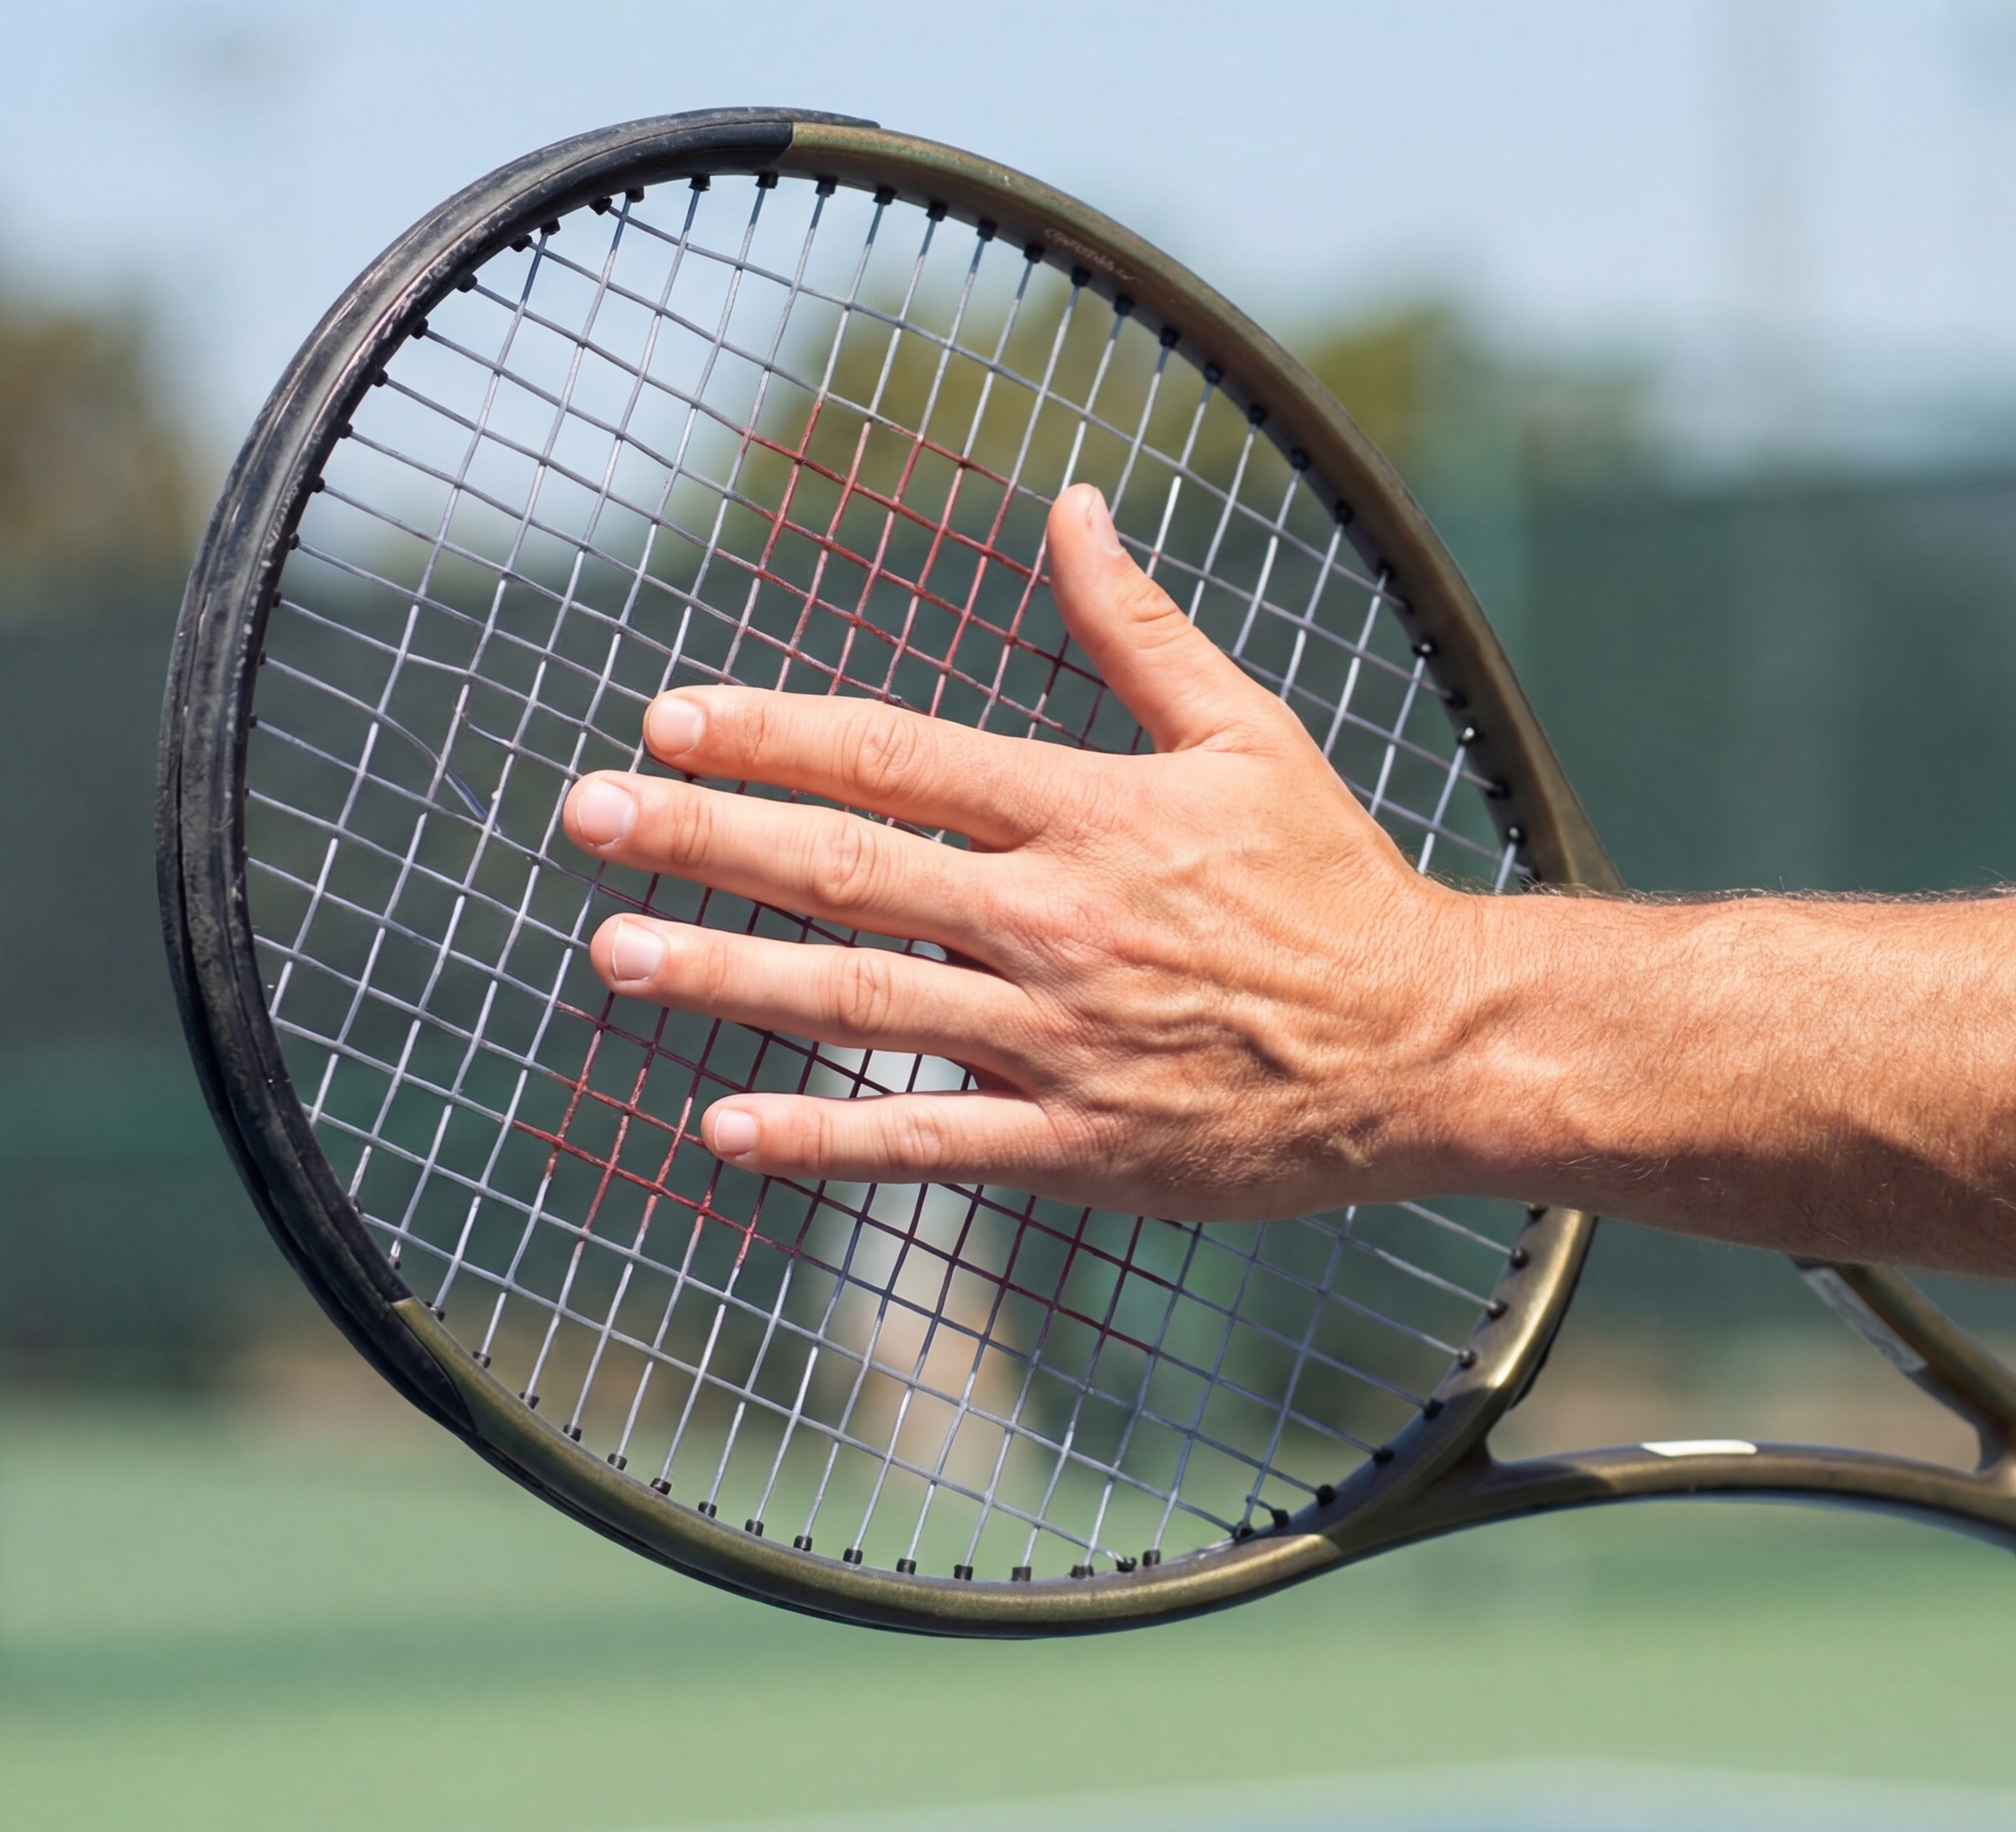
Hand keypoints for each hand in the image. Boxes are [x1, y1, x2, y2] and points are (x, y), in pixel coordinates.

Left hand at [558, 483, 1480, 1216]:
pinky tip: (724, 1125)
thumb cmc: (1333, 885)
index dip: (771, 734)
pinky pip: (927, 1144)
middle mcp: (1059, 920)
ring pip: (864, 1002)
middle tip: (587, 818)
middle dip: (704, 838)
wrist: (1428, 1047)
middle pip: (849, 869)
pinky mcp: (1076, 1143)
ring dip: (729, 975)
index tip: (667, 719)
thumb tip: (1072, 503)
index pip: (897, 757)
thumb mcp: (1250, 733)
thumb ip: (1140, 627)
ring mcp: (1060, 1038)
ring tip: (612, 953)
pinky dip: (823, 1140)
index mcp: (1092, 811)